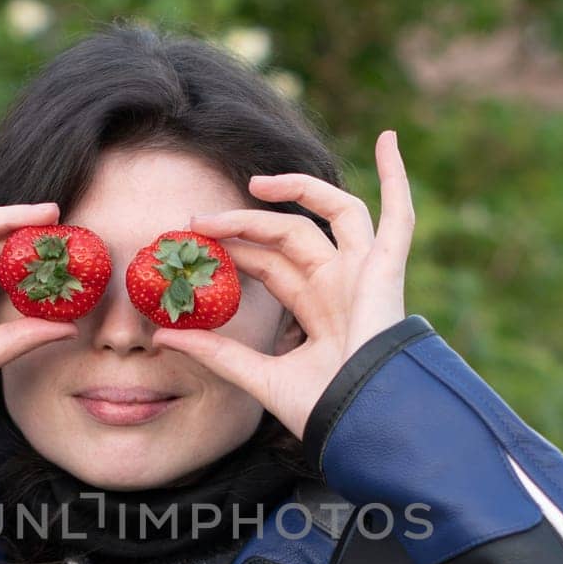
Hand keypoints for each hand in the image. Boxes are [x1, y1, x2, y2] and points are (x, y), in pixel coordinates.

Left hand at [148, 130, 414, 439]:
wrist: (362, 424)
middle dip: (244, 223)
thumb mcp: (259, 377)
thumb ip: (217, 355)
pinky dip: (397, 175)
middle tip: (198, 219)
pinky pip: (399, 215)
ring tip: (255, 183)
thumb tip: (163, 338)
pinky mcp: (387, 269)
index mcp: (315, 312)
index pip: (269, 265)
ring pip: (331, 213)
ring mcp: (364, 274)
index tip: (192, 240)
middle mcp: (340, 286)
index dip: (234, 248)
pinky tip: (387, 139)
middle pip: (288, 235)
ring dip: (297, 190)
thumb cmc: (322, 410)